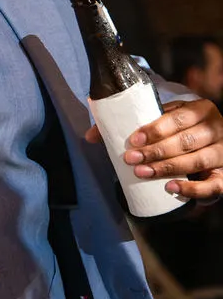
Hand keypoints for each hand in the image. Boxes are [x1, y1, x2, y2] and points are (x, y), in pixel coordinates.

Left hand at [85, 98, 222, 199]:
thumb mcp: (160, 122)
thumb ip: (130, 126)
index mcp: (200, 109)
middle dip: (155, 151)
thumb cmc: (177, 131)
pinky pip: (214, 185)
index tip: (134, 140)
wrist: (207, 142)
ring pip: (197, 161)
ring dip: (167, 168)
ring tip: (142, 172)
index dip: (156, 129)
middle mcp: (216, 128)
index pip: (178, 118)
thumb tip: (89, 136)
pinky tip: (170, 188)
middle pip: (185, 141)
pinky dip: (193, 189)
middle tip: (131, 159)